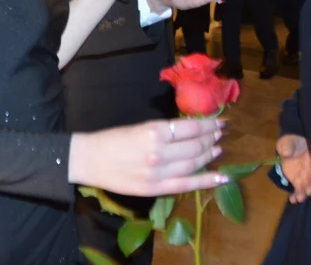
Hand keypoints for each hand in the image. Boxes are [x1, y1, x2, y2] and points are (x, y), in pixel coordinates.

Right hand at [70, 118, 228, 196]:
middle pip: (195, 146)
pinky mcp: (155, 189)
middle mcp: (159, 152)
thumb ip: (162, 130)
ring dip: (209, 155)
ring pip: (194, 163)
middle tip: (220, 134)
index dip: (208, 125)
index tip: (218, 122)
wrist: (87, 160)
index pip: (190, 128)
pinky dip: (207, 181)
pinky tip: (223, 176)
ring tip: (218, 149)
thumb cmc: (110, 139)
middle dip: (211, 138)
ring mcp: (158, 173)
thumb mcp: (137, 127)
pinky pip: (187, 185)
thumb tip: (189, 130)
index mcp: (152, 131)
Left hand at [277, 135, 310, 203]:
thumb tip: (286, 152)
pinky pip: (298, 189)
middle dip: (310, 186)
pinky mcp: (297, 181)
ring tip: (299, 198)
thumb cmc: (292, 142)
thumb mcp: (289, 141)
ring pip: (306, 186)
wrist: (288, 147)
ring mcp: (305, 177)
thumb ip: (288, 146)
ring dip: (303, 193)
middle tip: (307, 192)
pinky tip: (293, 200)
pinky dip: (295, 195)